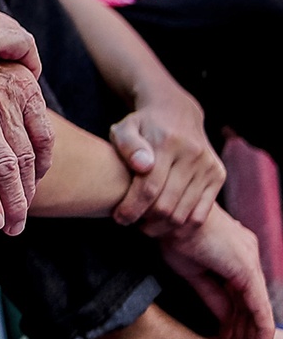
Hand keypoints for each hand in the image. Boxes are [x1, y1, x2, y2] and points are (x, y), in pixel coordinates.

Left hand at [0, 61, 52, 234]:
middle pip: (2, 163)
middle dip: (11, 202)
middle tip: (13, 228)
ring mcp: (2, 93)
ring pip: (24, 153)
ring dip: (27, 189)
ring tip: (20, 212)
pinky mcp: (25, 87)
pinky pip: (43, 135)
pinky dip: (42, 162)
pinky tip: (33, 180)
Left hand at [109, 85, 223, 228]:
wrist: (177, 112)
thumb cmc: (143, 124)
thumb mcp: (126, 127)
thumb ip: (127, 145)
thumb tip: (142, 165)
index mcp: (167, 142)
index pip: (149, 187)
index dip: (132, 208)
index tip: (119, 218)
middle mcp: (192, 154)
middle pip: (167, 204)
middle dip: (146, 220)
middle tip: (131, 223)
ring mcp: (208, 166)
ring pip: (185, 213)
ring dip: (163, 226)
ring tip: (146, 226)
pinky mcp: (218, 175)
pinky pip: (202, 213)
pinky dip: (184, 226)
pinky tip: (166, 226)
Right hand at [155, 204, 275, 338]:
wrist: (164, 212)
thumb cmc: (170, 231)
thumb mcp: (190, 269)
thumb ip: (211, 293)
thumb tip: (225, 316)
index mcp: (234, 249)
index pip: (239, 290)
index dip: (236, 315)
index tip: (229, 335)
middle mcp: (248, 253)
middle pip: (249, 300)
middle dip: (244, 328)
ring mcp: (249, 261)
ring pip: (256, 306)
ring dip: (251, 332)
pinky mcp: (247, 270)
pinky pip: (258, 307)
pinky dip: (260, 328)